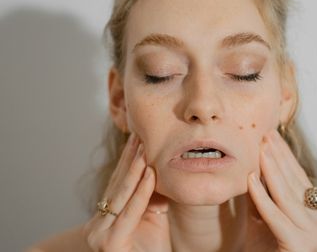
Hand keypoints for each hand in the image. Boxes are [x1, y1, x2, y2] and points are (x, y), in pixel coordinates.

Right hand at [82, 133, 170, 251]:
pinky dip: (141, 192)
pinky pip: (130, 211)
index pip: (119, 183)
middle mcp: (100, 222)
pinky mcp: (109, 243)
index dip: (128, 161)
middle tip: (139, 134)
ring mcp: (101, 233)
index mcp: (107, 215)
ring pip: (122, 194)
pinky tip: (149, 173)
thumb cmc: (150, 249)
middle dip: (130, 159)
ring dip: (135, 169)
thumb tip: (158, 170)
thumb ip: (152, 197)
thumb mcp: (152, 217)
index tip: (137, 138)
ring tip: (144, 147)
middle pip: (118, 184)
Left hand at [247, 129, 316, 251]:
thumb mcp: (260, 214)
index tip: (273, 135)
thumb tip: (254, 161)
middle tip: (266, 135)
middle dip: (278, 158)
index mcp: (316, 215)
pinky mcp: (299, 247)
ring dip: (271, 170)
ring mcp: (314, 237)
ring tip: (260, 148)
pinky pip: (276, 217)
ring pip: (287, 197)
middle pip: (294, 184)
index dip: (285, 156)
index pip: (299, 179)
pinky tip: (251, 178)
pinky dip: (262, 197)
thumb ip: (261, 192)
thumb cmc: (263, 247)